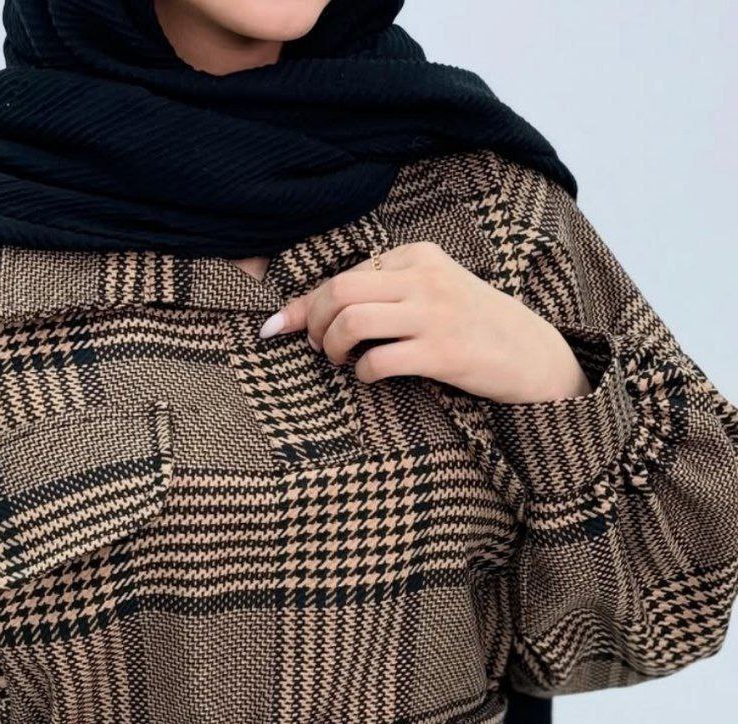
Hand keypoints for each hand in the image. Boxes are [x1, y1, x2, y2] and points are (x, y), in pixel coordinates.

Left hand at [257, 241, 592, 403]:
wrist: (534, 357)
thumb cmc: (475, 328)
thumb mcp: (435, 293)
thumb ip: (387, 293)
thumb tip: (317, 311)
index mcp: (419, 256)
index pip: (345, 274)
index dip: (306, 304)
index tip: (280, 327)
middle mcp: (424, 277)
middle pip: (339, 290)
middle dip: (313, 324)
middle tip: (320, 350)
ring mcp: (434, 314)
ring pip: (351, 319)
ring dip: (334, 348)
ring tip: (342, 363)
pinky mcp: (443, 352)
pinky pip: (379, 360)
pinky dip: (364, 373)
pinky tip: (372, 377)